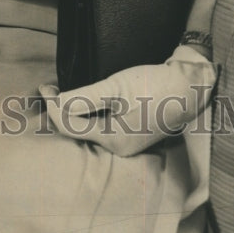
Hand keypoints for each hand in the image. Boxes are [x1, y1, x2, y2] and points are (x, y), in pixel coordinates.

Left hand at [39, 45, 217, 157]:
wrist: (190, 84)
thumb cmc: (155, 85)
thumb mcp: (117, 88)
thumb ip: (84, 98)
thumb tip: (56, 103)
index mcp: (114, 141)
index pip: (71, 127)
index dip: (53, 107)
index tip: (44, 87)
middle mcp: (119, 148)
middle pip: (78, 132)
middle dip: (60, 112)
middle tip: (49, 89)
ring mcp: (127, 143)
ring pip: (89, 129)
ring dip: (73, 112)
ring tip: (60, 93)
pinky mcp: (132, 133)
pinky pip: (102, 125)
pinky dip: (89, 113)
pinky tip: (83, 100)